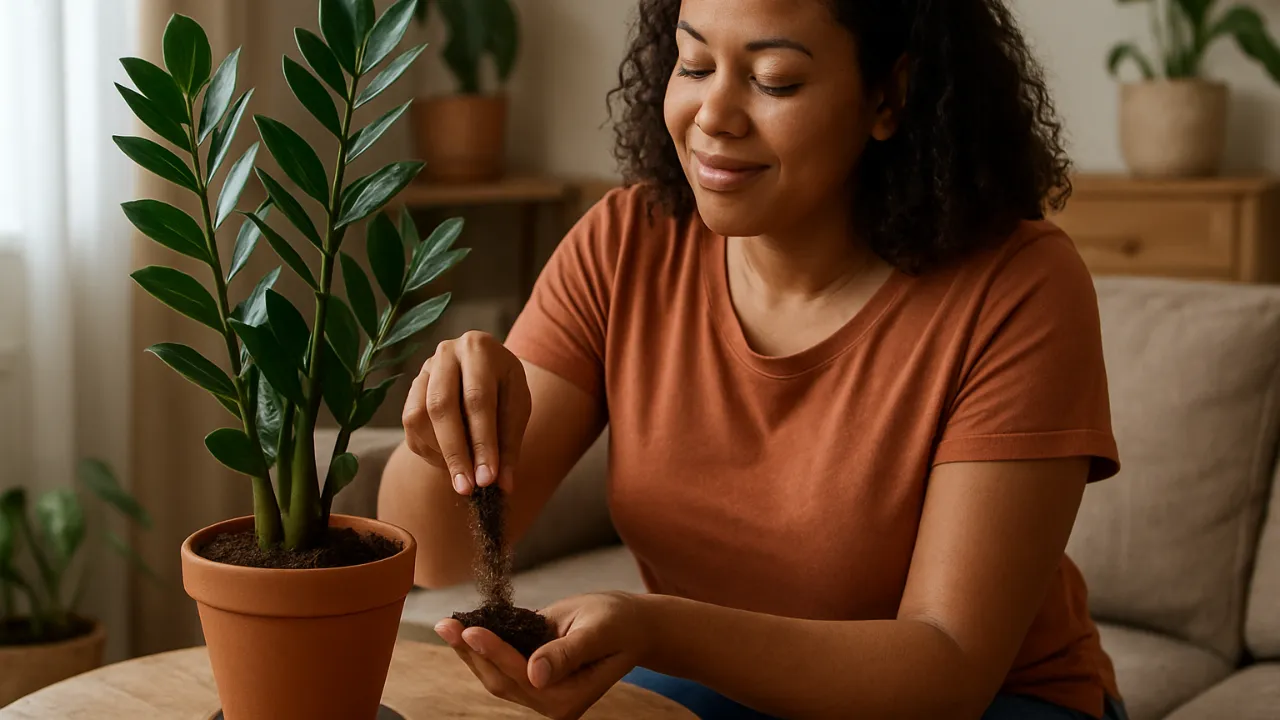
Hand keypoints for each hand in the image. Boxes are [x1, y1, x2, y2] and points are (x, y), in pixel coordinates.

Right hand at [401, 331, 531, 494]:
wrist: (487, 368)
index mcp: (479, 349)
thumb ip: (509, 445)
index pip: (477, 400)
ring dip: (439, 452)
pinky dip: (429, 450)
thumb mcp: (517, 408)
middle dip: (455, 453)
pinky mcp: (411, 388)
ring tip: (462, 473)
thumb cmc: (505, 388)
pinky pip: (410, 425)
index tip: (487, 479)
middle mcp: (446, 353)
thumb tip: (502, 486)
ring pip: (418, 417)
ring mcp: (424, 369)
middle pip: (441, 406)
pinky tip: (449, 459)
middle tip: (466, 488)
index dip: (482, 442)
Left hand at [434, 592, 647, 718]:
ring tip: (448, 625)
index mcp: (570, 697)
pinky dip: (484, 649)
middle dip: (471, 652)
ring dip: (470, 652)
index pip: (522, 674)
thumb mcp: (596, 631)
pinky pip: (504, 668)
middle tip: (445, 623)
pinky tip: (466, 629)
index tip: (469, 628)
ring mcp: (543, 695)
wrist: (632, 626)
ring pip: (497, 677)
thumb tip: (537, 675)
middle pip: (502, 680)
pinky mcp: (536, 682)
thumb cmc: (619, 623)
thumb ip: (567, 653)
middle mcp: (553, 704)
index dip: (494, 651)